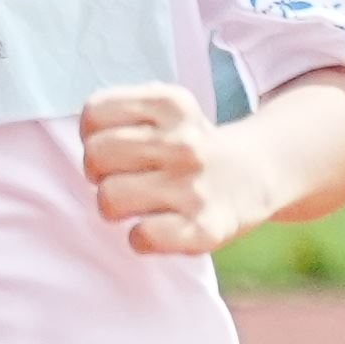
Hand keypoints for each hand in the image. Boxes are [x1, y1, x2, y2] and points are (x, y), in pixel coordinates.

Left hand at [78, 83, 262, 258]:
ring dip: (117, 207)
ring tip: (141, 202)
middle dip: (101, 170)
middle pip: (96, 155)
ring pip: (109, 199)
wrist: (256, 176)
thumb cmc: (189, 148)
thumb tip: (88, 141)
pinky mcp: (205, 229)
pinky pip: (142, 238)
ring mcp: (196, 187)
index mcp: (173, 105)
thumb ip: (121, 110)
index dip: (97, 133)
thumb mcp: (166, 109)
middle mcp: (186, 143)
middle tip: (127, 176)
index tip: (122, 145)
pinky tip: (159, 227)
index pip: (94, 113)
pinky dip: (142, 238)